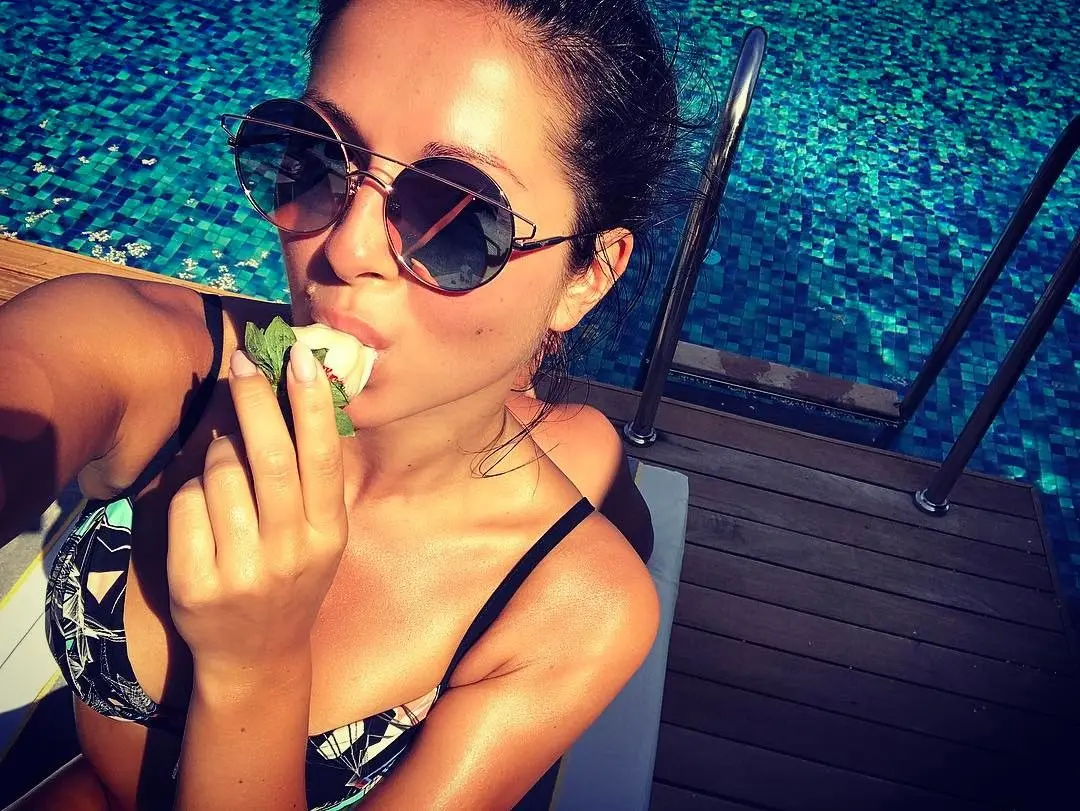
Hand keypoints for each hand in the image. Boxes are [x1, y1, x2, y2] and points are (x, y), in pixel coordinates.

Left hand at [167, 342, 348, 678]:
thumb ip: (312, 482)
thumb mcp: (321, 539)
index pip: (323, 457)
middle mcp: (291, 551)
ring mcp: (243, 571)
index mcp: (329, 534)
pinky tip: (202, 506)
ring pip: (220, 475)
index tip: (301, 356)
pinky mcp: (197, 585)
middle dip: (254, 400)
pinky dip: (189, 492)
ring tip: (225, 464)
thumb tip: (292, 401)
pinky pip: (185, 506)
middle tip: (243, 362)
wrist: (257, 658)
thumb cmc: (292, 580)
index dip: (311, 403)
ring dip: (218, 453)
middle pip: (269, 457)